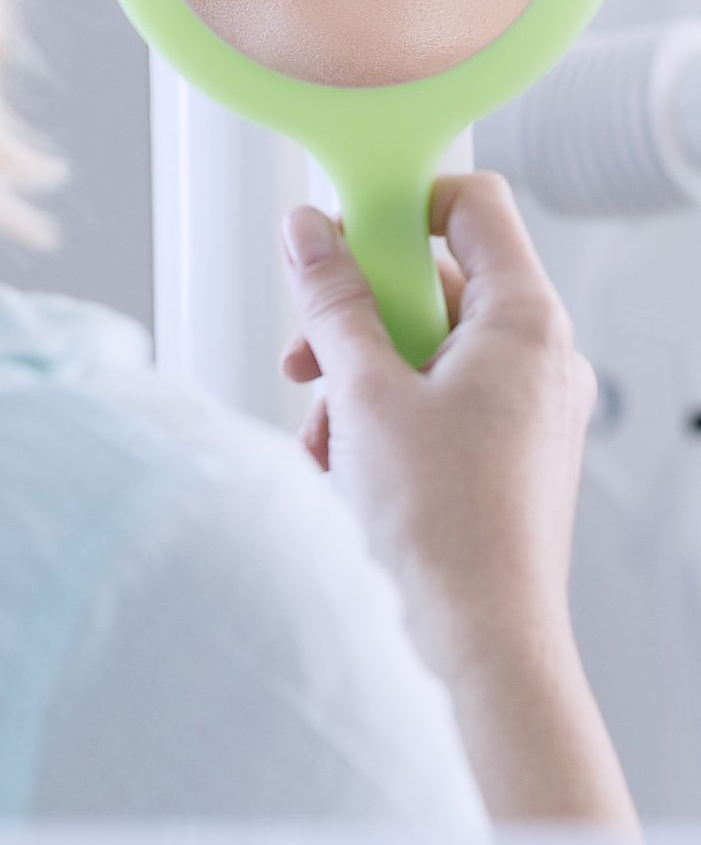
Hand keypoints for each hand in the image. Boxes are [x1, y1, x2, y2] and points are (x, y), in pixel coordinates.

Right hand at [278, 172, 592, 671]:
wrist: (476, 641)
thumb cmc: (442, 524)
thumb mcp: (362, 390)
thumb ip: (331, 299)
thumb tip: (307, 230)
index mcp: (522, 323)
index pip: (471, 205)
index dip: (401, 203)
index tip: (341, 230)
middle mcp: (537, 356)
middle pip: (434, 280)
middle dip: (356, 310)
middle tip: (308, 349)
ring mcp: (525, 406)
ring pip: (423, 344)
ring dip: (355, 372)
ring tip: (321, 425)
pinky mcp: (504, 449)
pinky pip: (434, 395)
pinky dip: (380, 412)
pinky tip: (342, 459)